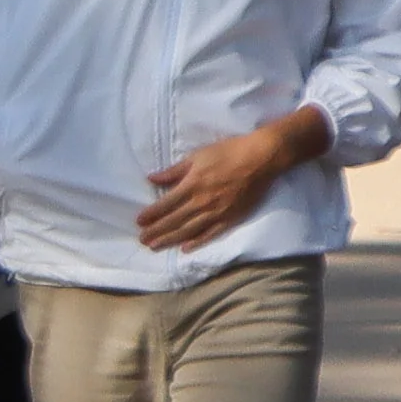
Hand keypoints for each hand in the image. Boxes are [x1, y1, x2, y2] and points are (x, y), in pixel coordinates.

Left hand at [136, 106, 327, 254]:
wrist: (262, 158)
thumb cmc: (228, 152)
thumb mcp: (197, 156)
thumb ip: (174, 171)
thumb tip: (152, 179)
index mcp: (192, 185)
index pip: (165, 204)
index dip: (151, 214)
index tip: (138, 222)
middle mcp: (202, 202)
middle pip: (174, 220)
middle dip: (156, 231)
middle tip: (142, 240)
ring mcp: (217, 212)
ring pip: (189, 230)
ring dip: (170, 239)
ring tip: (155, 247)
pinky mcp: (232, 217)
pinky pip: (212, 233)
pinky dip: (197, 242)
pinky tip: (185, 249)